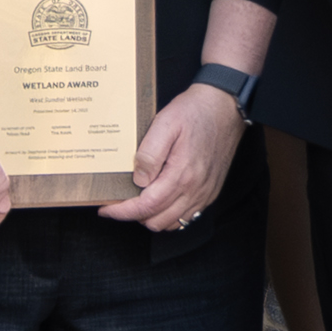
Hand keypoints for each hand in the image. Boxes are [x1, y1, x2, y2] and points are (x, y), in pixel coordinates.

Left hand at [101, 84, 243, 233]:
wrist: (225, 107)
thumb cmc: (194, 112)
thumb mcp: (165, 124)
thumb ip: (149, 154)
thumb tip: (138, 180)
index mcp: (181, 174)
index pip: (146, 206)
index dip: (122, 212)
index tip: (107, 209)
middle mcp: (195, 189)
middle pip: (157, 221)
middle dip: (134, 215)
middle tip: (121, 202)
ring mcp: (204, 193)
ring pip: (171, 223)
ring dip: (152, 217)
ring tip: (139, 201)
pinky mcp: (210, 192)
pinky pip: (187, 217)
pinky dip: (170, 215)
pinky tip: (161, 199)